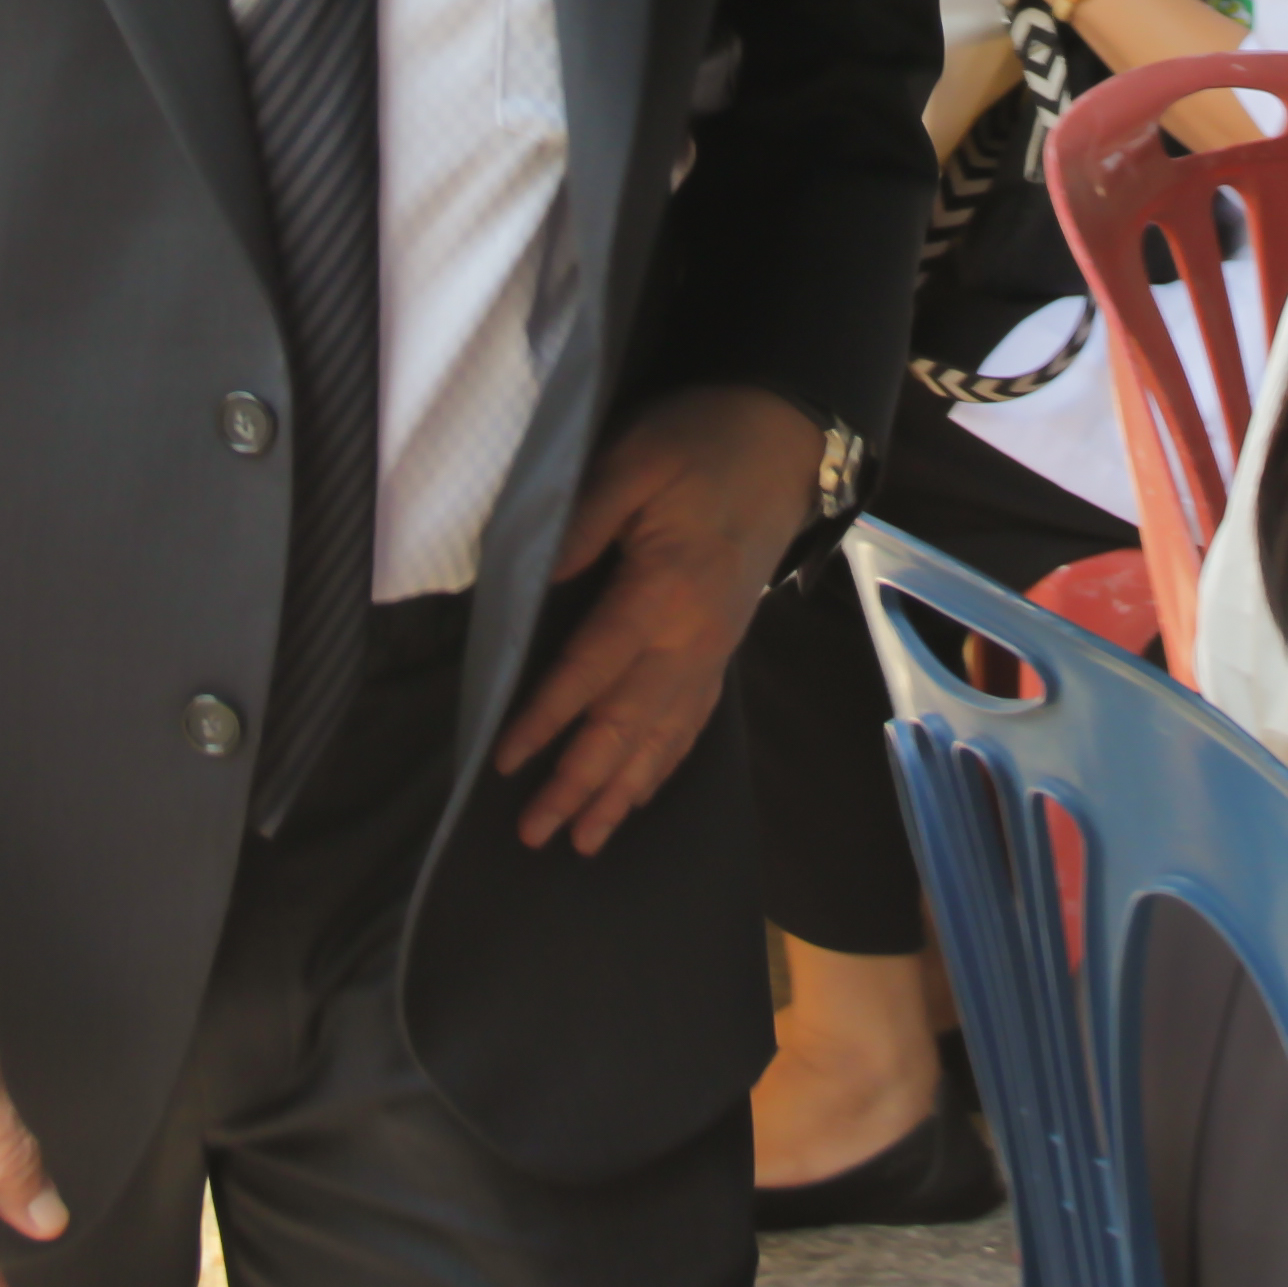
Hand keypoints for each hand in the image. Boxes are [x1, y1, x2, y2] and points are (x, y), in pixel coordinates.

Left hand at [497, 385, 823, 853]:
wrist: (782, 444)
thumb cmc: (699, 445)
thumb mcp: (631, 463)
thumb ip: (581, 525)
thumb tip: (536, 586)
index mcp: (662, 591)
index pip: (592, 670)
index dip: (547, 718)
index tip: (505, 762)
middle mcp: (691, 637)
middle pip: (627, 725)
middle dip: (579, 784)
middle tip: (533, 834)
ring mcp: (713, 650)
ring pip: (662, 737)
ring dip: (621, 792)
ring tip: (584, 842)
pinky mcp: (723, 649)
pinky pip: (693, 722)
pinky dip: (664, 765)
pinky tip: (641, 794)